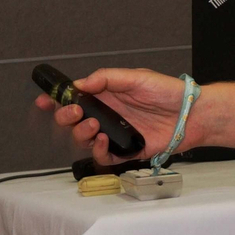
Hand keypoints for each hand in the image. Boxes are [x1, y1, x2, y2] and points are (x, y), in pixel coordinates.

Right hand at [34, 68, 192, 164]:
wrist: (191, 114)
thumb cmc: (167, 92)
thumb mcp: (136, 77)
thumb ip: (106, 79)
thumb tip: (80, 83)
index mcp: (106, 95)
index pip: (74, 99)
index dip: (56, 101)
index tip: (43, 102)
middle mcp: (107, 115)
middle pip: (72, 121)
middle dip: (65, 118)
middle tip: (74, 113)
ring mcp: (114, 133)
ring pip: (82, 140)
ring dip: (80, 133)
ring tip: (94, 125)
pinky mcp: (125, 150)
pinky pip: (102, 157)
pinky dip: (97, 151)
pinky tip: (103, 141)